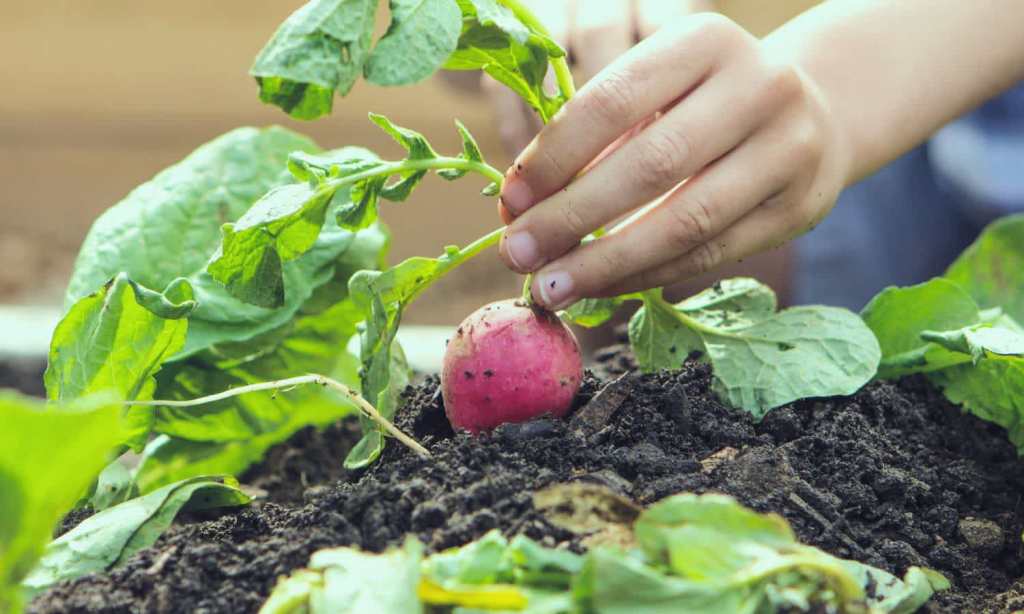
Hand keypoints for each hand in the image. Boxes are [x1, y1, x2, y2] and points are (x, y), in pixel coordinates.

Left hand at [497, 13, 850, 309]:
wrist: (813, 114)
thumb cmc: (702, 105)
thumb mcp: (655, 94)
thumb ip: (593, 140)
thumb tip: (519, 210)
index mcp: (704, 40)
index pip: (612, 101)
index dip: (554, 157)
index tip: (509, 201)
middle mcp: (758, 85)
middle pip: (650, 164)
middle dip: (571, 217)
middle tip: (516, 253)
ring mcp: (790, 149)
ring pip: (686, 220)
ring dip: (606, 263)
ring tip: (551, 287)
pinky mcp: (800, 208)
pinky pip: (711, 255)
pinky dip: (647, 276)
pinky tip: (601, 288)